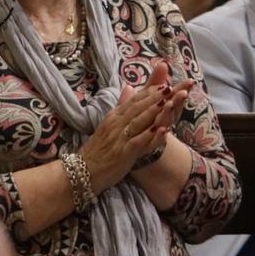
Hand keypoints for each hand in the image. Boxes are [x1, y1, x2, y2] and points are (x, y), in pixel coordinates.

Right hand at [76, 63, 188, 192]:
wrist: (82, 171)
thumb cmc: (97, 151)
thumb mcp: (108, 127)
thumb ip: (121, 109)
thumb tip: (129, 88)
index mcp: (114, 117)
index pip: (133, 101)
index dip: (149, 92)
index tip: (165, 83)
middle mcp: (116, 124)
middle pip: (138, 107)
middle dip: (156, 96)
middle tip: (172, 86)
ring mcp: (119, 137)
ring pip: (139, 121)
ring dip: (155, 110)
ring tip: (170, 101)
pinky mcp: (123, 152)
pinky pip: (139, 142)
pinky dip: (151, 135)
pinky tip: (163, 130)